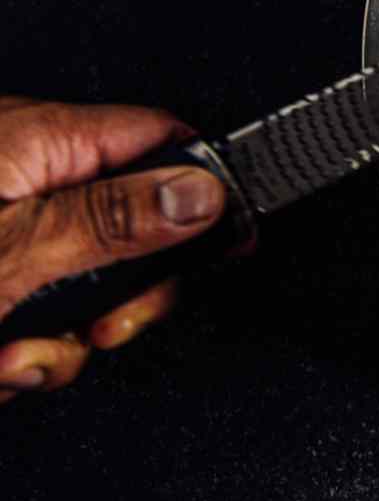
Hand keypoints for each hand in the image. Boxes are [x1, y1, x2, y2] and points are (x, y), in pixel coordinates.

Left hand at [0, 97, 224, 401]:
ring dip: (60, 341)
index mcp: (38, 142)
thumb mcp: (11, 248)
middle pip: (136, 225)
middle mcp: (25, 179)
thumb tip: (202, 194)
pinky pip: (39, 316)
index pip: (161, 141)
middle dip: (126, 294)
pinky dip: (22, 352)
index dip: (206, 189)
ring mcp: (8, 232)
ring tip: (10, 359)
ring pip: (85, 286)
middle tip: (106, 325)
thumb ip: (112, 218)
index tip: (233, 242)